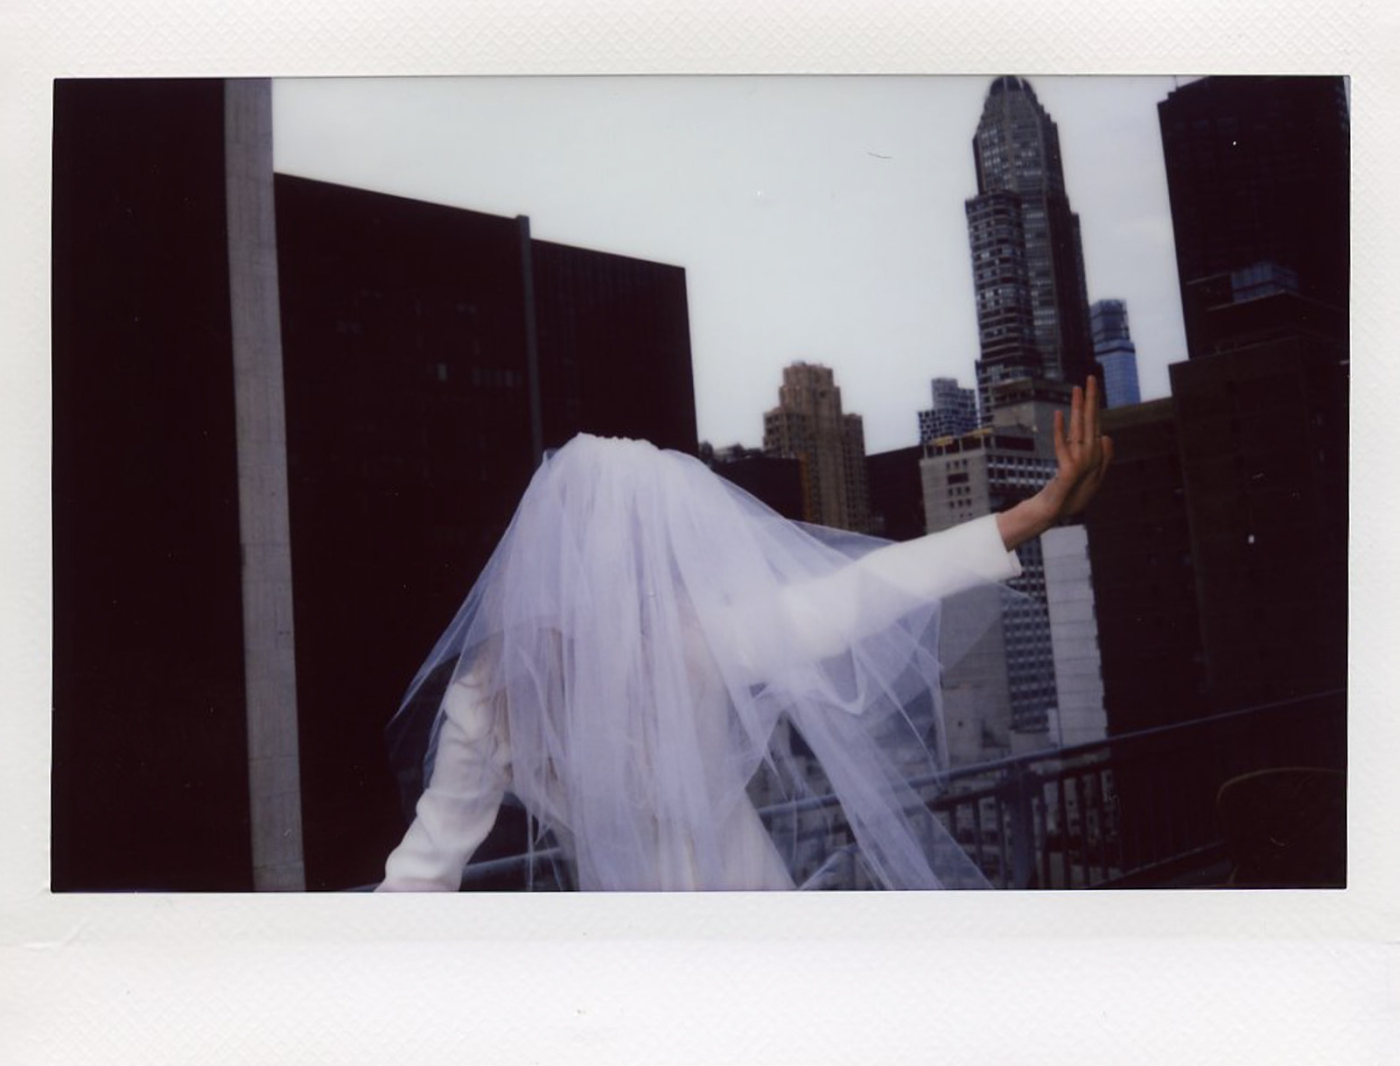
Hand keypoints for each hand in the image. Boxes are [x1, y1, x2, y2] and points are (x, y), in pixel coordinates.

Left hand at [995, 375, 1112, 550]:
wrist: (1055, 512)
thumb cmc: (1072, 495)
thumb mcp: (1094, 476)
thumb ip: (1104, 456)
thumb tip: (1108, 435)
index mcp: (1095, 454)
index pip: (1095, 423)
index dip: (1094, 404)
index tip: (1091, 385)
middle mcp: (1090, 455)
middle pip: (1090, 421)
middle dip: (1090, 399)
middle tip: (1089, 378)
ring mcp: (1081, 462)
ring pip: (1079, 429)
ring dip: (1078, 408)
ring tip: (1077, 389)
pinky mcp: (1068, 470)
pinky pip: (1062, 446)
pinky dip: (1060, 430)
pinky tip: (1059, 414)